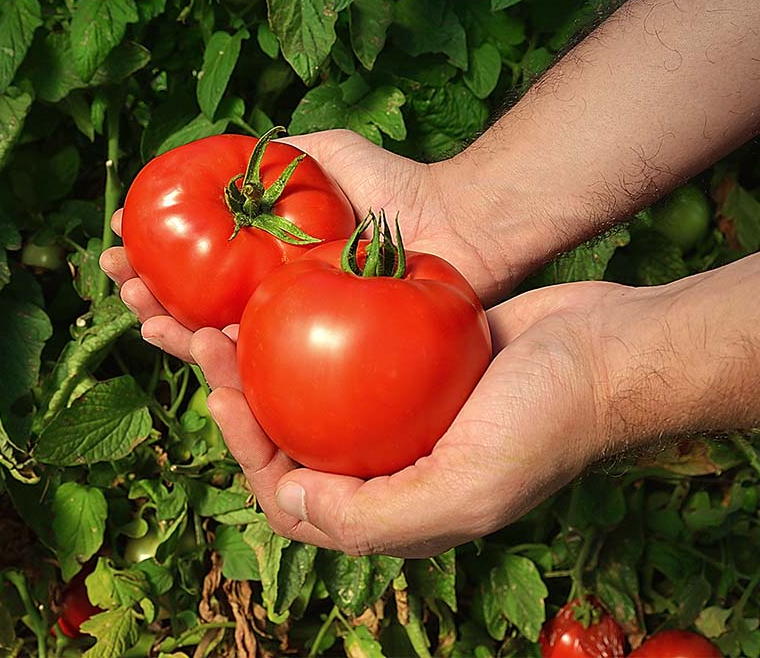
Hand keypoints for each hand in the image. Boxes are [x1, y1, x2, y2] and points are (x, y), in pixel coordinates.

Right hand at [99, 129, 513, 359]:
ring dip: (177, 333)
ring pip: (229, 343)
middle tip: (119, 284)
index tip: (119, 243)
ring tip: (141, 319)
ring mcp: (304, 332)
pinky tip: (198, 346)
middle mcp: (282, 298)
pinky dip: (232, 363)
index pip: (201, 263)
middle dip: (153, 297)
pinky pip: (274, 367)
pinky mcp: (329, 362)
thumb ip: (275, 155)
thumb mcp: (324, 151)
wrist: (457, 222)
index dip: (157, 256)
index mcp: (273, 257)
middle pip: (203, 307)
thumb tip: (219, 160)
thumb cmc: (396, 184)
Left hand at [193, 252, 759, 557]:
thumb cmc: (546, 421)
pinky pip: (345, 348)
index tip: (221, 394)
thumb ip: (377, 517)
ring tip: (224, 317)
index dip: (246, 452)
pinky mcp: (413, 360)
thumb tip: (290, 501)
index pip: (296, 498)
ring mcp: (401, 408)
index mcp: (397, 506)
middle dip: (240, 396)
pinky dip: (309, 326)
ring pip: (311, 389)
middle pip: (294, 436)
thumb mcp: (469, 491)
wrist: (605, 350)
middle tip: (204, 343)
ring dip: (264, 357)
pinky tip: (285, 293)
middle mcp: (392, 461)